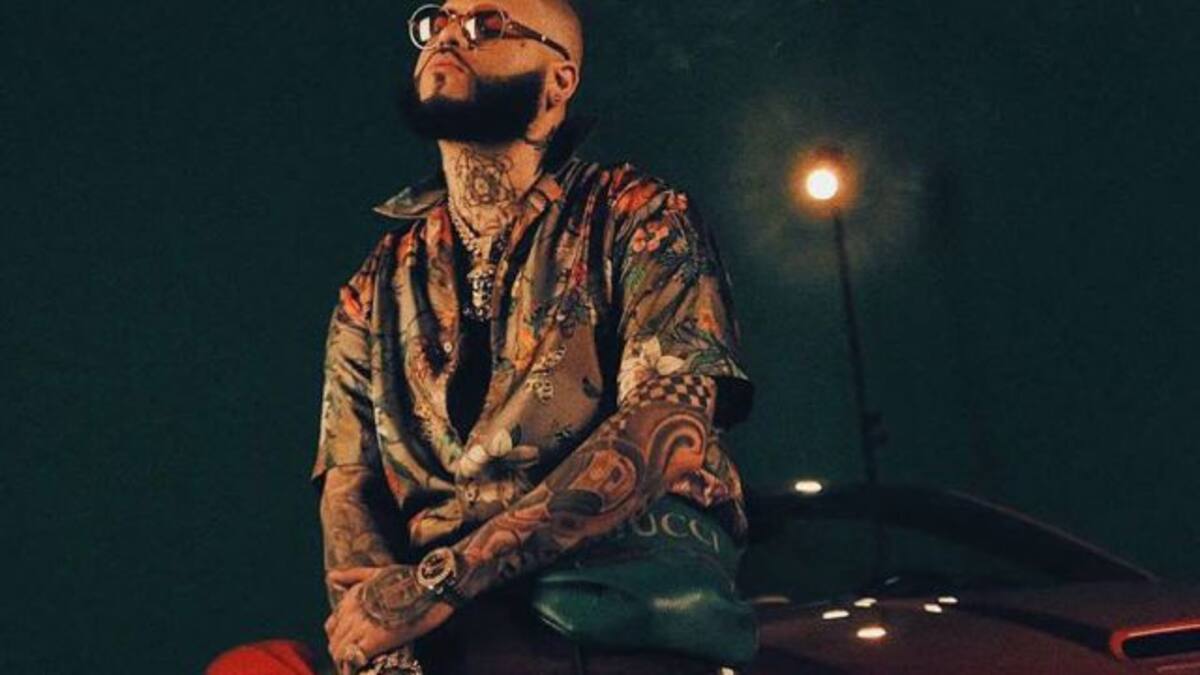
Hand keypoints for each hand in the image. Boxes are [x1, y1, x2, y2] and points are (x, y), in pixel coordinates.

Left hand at [324, 565, 454, 669]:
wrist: (431, 585)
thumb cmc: (409, 577)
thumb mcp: (377, 572)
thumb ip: (352, 575)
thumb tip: (331, 578)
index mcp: (351, 598)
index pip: (331, 626)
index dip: (339, 638)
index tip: (351, 645)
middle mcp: (352, 612)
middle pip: (334, 642)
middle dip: (343, 654)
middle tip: (357, 661)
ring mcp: (362, 626)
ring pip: (340, 653)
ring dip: (348, 662)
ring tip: (361, 667)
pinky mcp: (375, 639)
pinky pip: (354, 659)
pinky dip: (354, 668)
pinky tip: (365, 670)